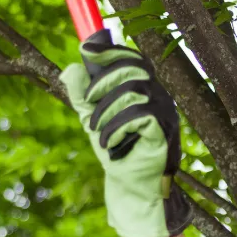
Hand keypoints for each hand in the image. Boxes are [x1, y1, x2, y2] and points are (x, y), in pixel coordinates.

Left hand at [59, 30, 191, 236]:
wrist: (130, 186)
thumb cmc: (115, 150)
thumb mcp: (92, 119)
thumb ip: (82, 95)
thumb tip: (71, 69)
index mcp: (143, 89)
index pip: (132, 59)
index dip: (110, 51)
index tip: (86, 50)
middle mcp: (159, 96)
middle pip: (132, 68)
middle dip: (103, 82)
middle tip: (87, 103)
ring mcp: (165, 112)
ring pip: (133, 91)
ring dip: (106, 110)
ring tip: (96, 131)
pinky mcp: (165, 130)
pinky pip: (139, 115)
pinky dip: (117, 127)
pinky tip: (109, 142)